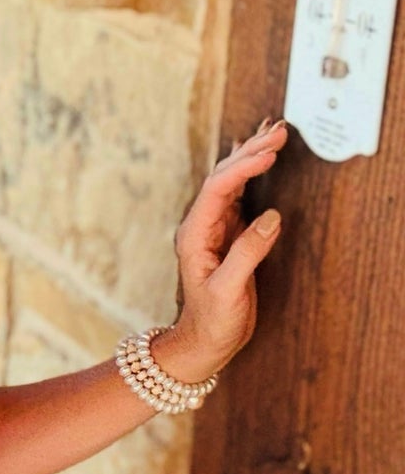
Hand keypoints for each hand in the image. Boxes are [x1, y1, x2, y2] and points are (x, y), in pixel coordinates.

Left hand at [155, 116, 288, 383]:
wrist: (202, 342)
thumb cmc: (211, 321)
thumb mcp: (228, 291)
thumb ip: (247, 253)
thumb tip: (270, 217)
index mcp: (195, 235)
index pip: (218, 190)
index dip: (243, 168)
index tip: (268, 153)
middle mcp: (201, 226)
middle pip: (224, 178)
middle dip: (251, 152)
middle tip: (280, 131)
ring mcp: (213, 228)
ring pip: (231, 182)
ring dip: (252, 156)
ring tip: (273, 132)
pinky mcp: (227, 235)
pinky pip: (238, 195)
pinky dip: (250, 173)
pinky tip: (254, 156)